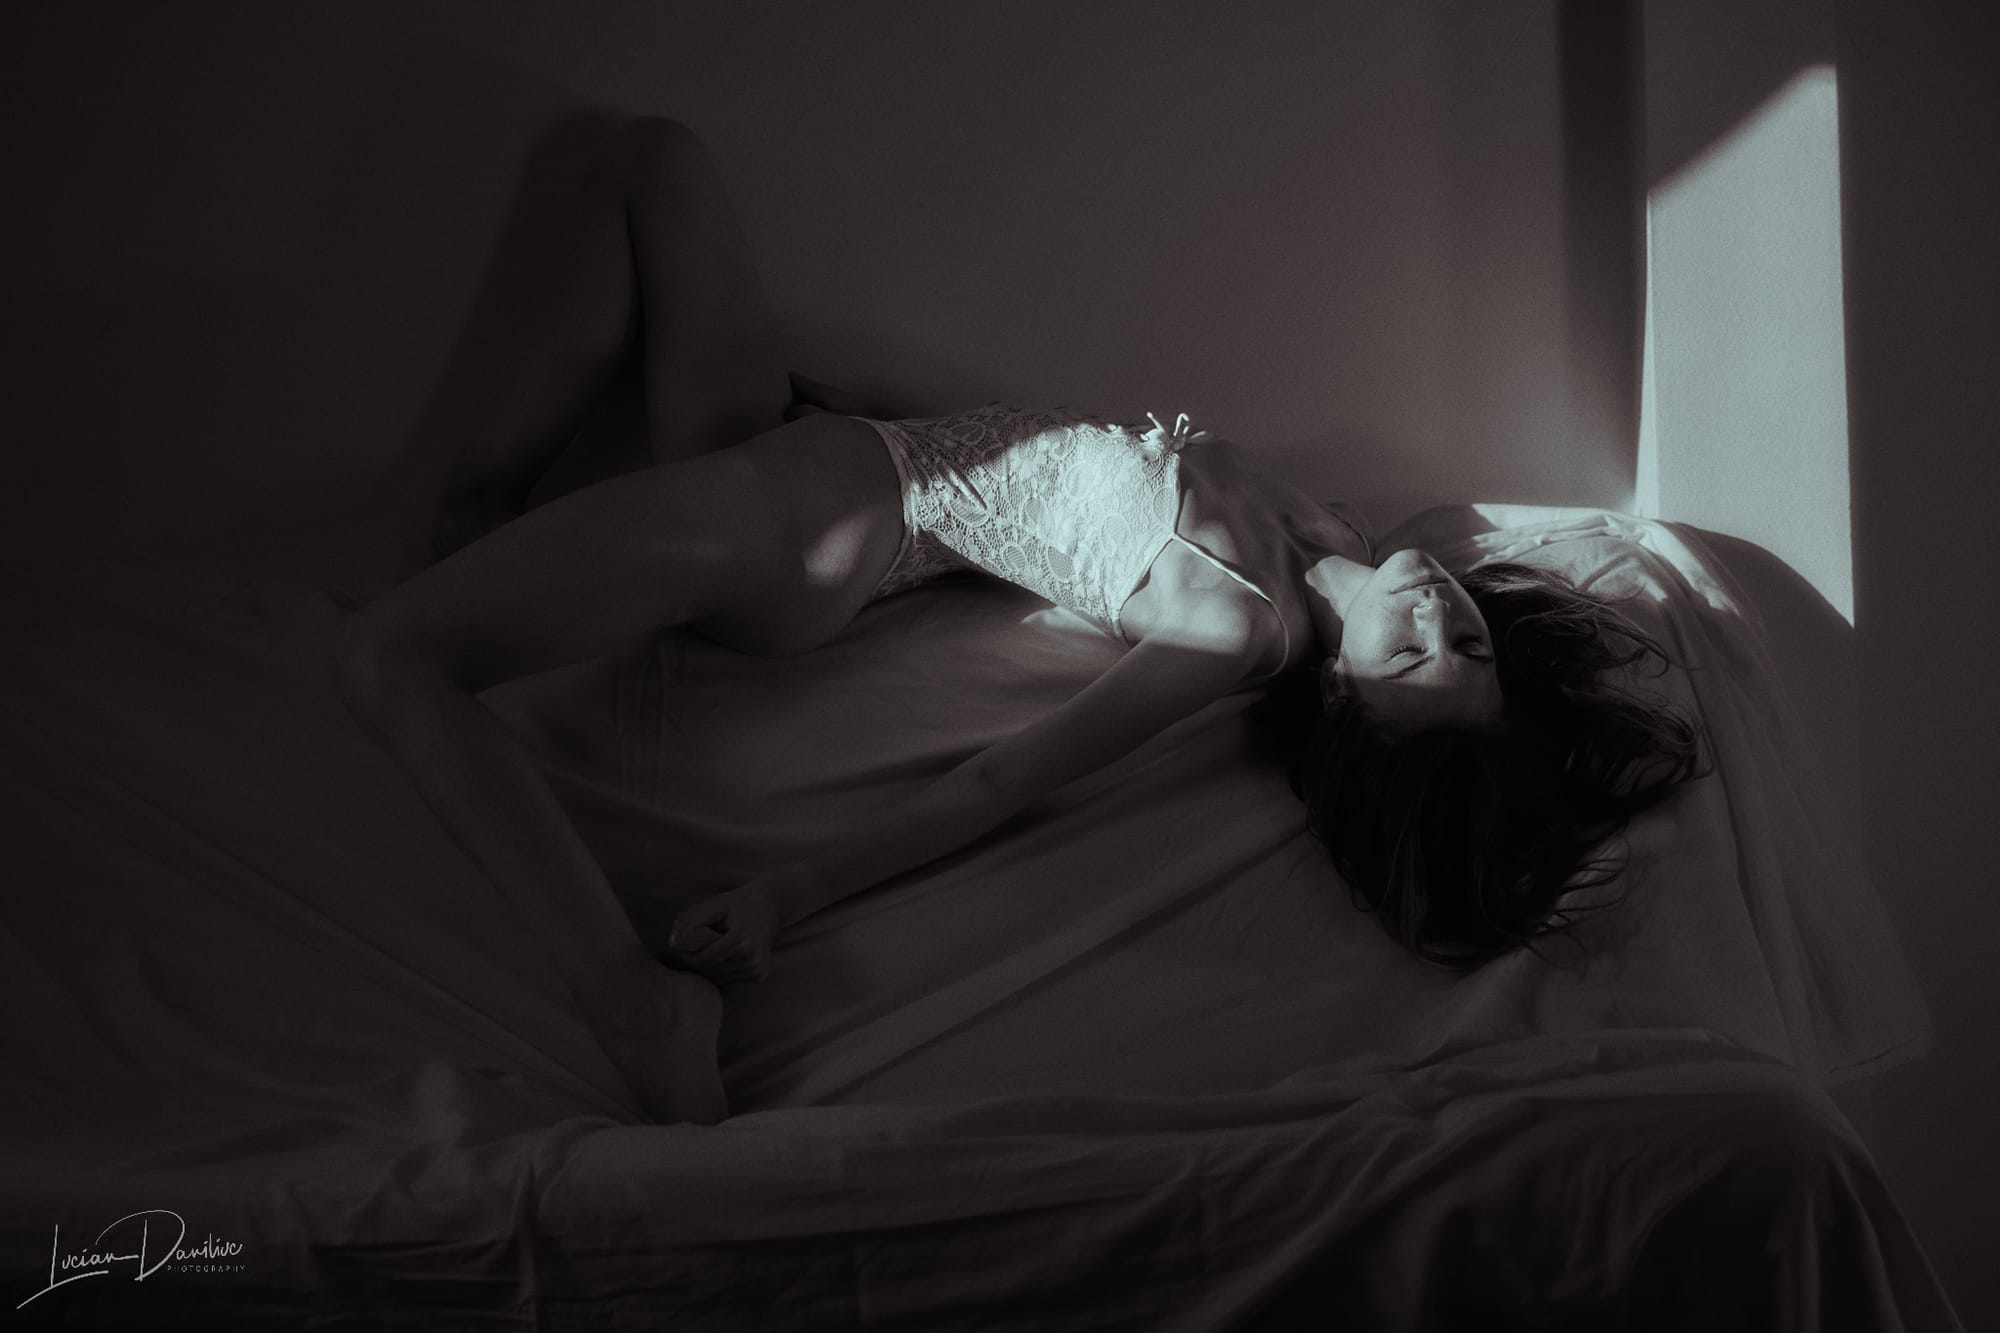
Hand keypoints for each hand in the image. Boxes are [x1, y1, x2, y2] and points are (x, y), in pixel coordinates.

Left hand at [659, 881, 781, 986]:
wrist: (772, 905)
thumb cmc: (738, 903)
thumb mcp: (714, 904)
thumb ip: (691, 920)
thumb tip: (673, 942)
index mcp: (741, 942)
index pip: (703, 960)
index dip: (686, 956)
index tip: (680, 947)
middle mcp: (751, 960)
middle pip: (710, 972)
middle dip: (696, 963)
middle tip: (689, 950)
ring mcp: (757, 971)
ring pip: (719, 980)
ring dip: (708, 970)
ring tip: (706, 951)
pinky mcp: (759, 976)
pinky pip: (729, 983)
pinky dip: (720, 973)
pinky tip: (720, 959)